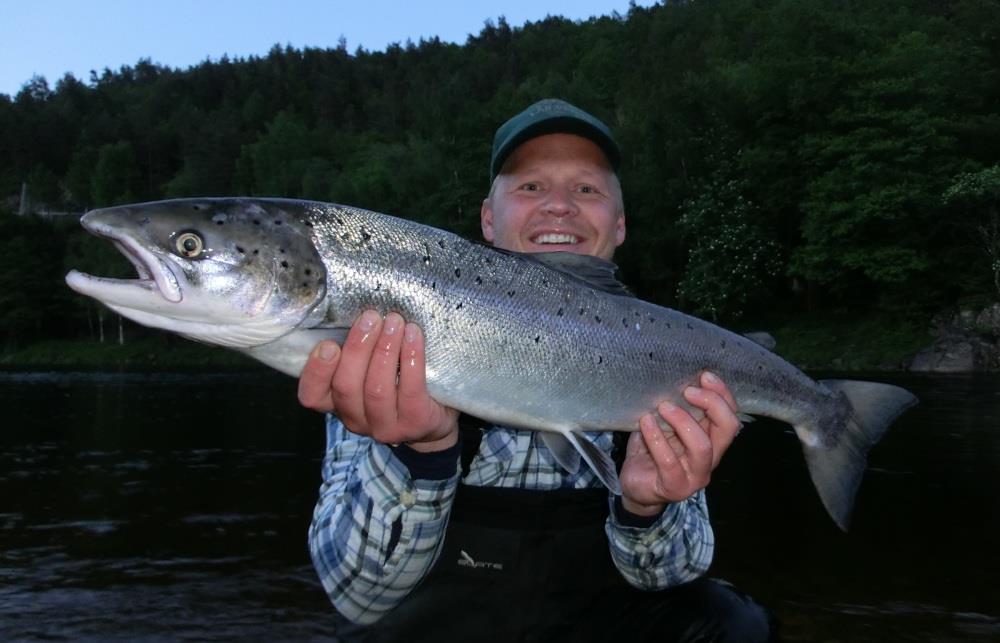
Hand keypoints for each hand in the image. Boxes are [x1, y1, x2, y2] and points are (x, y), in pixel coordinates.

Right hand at [297, 310, 458, 451]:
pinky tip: (414, 335)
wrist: (439, 412)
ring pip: (376, 388)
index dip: (317, 371)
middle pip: (346, 386)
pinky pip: (410, 388)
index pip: (312, 395)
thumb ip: (357, 350)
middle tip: (371, 318)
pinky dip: (411, 357)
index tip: (328, 343)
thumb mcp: (369, 366)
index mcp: (337, 402)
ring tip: (395, 322)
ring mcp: (385, 427)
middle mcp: (356, 419)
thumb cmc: (398, 379)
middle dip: (358, 347)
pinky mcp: (414, 423)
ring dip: (385, 349)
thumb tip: (357, 313)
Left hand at [619, 372, 740, 516]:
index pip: (731, 415)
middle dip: (711, 403)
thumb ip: (680, 408)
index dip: (723, 394)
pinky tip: (645, 422)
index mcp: (713, 441)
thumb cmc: (653, 450)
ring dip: (682, 421)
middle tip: (687, 390)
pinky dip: (656, 438)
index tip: (705, 376)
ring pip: (702, 446)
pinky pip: (669, 461)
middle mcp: (710, 459)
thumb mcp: (668, 425)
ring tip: (663, 407)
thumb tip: (679, 378)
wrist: (636, 485)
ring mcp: (694, 476)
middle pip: (728, 429)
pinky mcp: (674, 487)